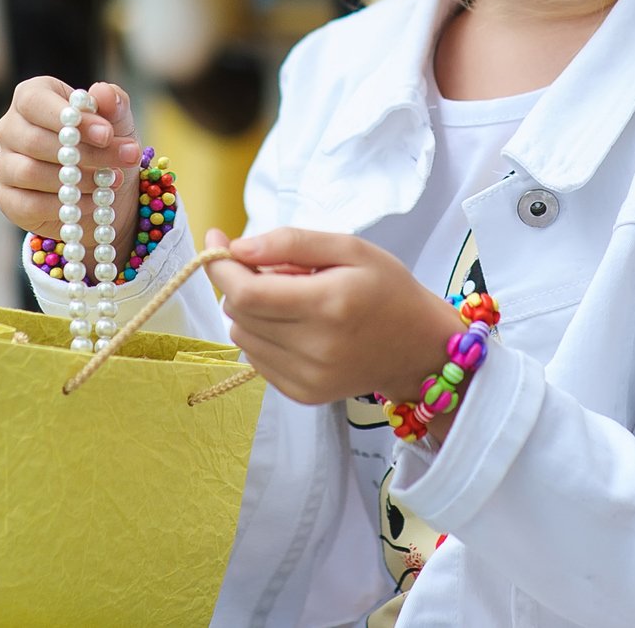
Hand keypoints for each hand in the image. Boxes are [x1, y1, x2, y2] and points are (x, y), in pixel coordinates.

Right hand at [0, 78, 140, 254]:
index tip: (107, 134)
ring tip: (109, 183)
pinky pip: (29, 204)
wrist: (102, 187)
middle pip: (34, 140)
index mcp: (31, 97)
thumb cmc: (103, 142)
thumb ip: (113, 102)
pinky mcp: (8, 199)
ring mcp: (4, 164)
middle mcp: (10, 128)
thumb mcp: (116, 119)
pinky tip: (92, 203)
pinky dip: (64, 206)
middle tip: (124, 160)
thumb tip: (102, 93)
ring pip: (30, 173)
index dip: (69, 118)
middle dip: (85, 154)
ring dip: (76, 181)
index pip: (35, 101)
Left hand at [204, 227, 463, 409]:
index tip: (216, 240)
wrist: (419, 348)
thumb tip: (236, 248)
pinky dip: (262, 337)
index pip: (247, 292)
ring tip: (288, 300)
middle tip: (272, 269)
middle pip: (238, 313)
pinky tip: (293, 326)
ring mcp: (308, 377)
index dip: (221, 266)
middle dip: (240, 283)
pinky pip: (256, 360)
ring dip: (250, 311)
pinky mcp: (303, 395)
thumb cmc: (386, 289)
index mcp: (328, 304)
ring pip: (241, 337)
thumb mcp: (349, 248)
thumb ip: (291, 242)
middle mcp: (316, 347)